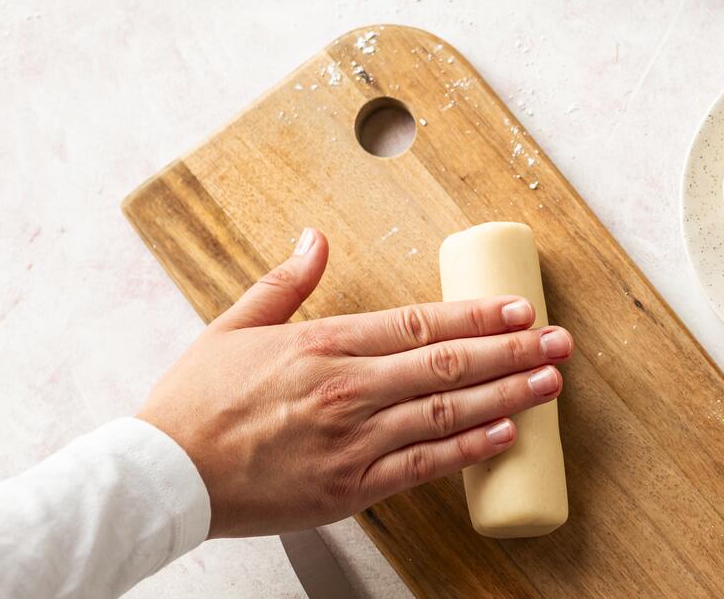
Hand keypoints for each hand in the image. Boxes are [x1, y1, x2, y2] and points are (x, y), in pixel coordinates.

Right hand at [137, 228, 572, 537]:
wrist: (163, 475)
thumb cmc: (196, 404)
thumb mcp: (235, 326)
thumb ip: (286, 282)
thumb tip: (317, 236)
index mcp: (323, 344)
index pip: (421, 323)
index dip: (478, 316)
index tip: (521, 309)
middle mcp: (347, 388)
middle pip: (448, 365)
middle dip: (512, 350)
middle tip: (560, 342)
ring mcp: (353, 441)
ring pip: (447, 414)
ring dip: (507, 396)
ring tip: (550, 383)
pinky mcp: (350, 488)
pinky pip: (423, 466)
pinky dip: (469, 450)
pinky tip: (506, 435)